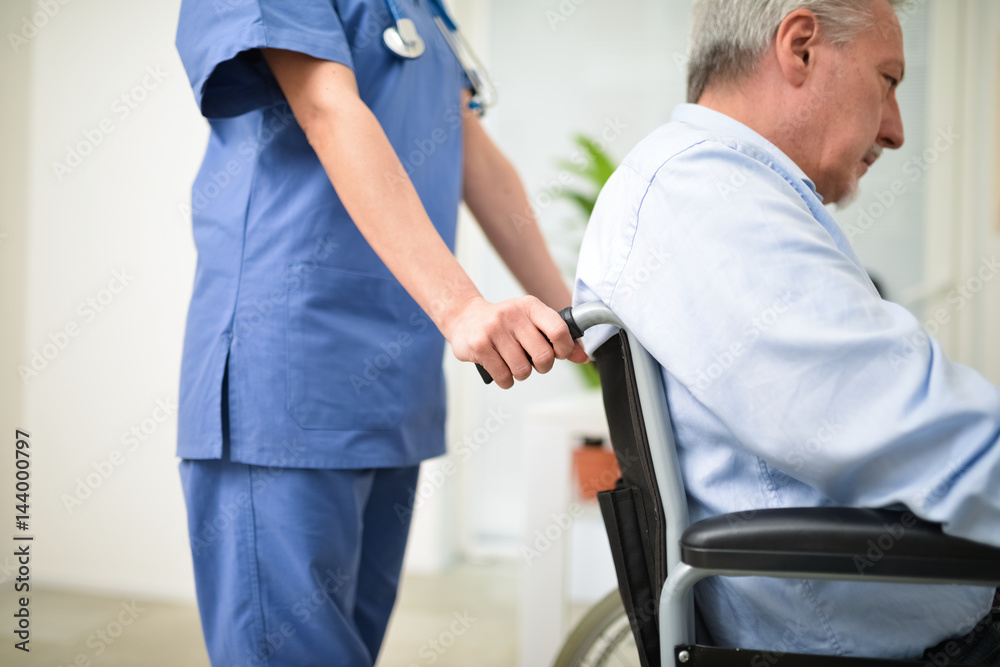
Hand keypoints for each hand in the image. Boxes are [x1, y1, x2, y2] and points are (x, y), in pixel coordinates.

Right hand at [445, 295, 588, 388]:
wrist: (465, 318)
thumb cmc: (506, 323)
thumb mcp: (532, 322)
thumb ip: (559, 337)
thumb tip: (584, 357)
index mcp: (530, 306)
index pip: (559, 330)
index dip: (564, 348)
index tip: (559, 353)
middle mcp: (512, 314)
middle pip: (543, 356)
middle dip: (542, 366)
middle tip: (533, 362)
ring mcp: (493, 330)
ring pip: (522, 370)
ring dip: (521, 374)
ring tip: (513, 363)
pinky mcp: (478, 346)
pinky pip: (503, 377)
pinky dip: (506, 380)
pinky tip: (501, 369)